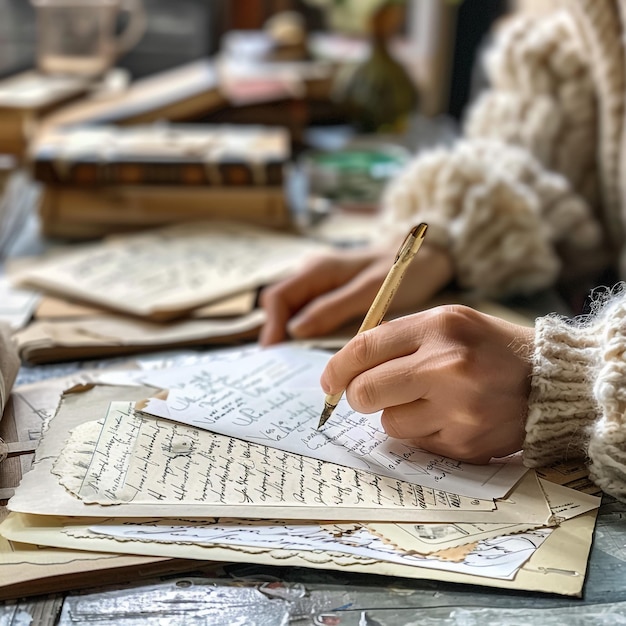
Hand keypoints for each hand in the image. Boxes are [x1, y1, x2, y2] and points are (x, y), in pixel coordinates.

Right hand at [259, 242, 453, 345]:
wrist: (427, 257)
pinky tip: (316, 350)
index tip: (276, 353)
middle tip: (284, 365)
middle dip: (279, 334)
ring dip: (292, 335)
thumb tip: (296, 330)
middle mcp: (314, 274)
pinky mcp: (334, 294)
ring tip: (297, 362)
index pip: (278, 297)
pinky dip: (308, 332)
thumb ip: (333, 307)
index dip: (272, 326)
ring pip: (295, 311)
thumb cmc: (402, 270)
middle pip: (282, 306)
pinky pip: (311, 313)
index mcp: (318, 269)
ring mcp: (323, 284)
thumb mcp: (369, 290)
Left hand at [320, 305, 533, 462]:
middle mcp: (447, 367)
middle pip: (366, 392)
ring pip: (389, 423)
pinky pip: (417, 443)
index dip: (337, 368)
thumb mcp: (447, 322)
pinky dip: (423, 431)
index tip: (329, 380)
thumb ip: (398, 339)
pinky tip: (450, 416)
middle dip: (357, 395)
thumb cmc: (489, 348)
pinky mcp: (464, 443)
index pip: (364, 349)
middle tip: (368, 393)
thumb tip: (347, 367)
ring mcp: (457, 410)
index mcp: (439, 327)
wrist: (547, 381)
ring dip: (397, 413)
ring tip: (429, 400)